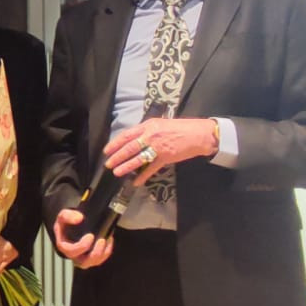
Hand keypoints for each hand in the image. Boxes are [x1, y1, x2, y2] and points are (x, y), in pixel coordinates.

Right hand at [53, 209, 112, 268]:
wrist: (70, 227)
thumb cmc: (65, 224)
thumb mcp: (62, 216)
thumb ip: (68, 216)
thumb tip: (79, 218)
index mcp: (64, 247)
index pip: (71, 251)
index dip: (81, 246)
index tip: (90, 236)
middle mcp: (74, 256)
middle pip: (84, 262)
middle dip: (95, 253)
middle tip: (101, 240)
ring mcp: (83, 258)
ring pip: (94, 262)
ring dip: (103, 253)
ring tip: (107, 239)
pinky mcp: (92, 257)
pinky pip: (101, 259)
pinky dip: (107, 251)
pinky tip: (109, 240)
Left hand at [102, 117, 218, 186]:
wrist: (198, 134)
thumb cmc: (180, 127)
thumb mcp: (160, 123)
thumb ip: (147, 130)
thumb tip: (134, 138)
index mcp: (148, 126)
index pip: (127, 135)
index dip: (115, 143)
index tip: (107, 150)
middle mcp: (151, 135)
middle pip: (129, 147)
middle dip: (117, 156)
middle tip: (108, 164)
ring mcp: (158, 147)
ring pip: (138, 158)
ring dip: (126, 166)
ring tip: (117, 172)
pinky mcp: (165, 157)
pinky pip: (151, 168)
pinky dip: (143, 176)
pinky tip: (136, 181)